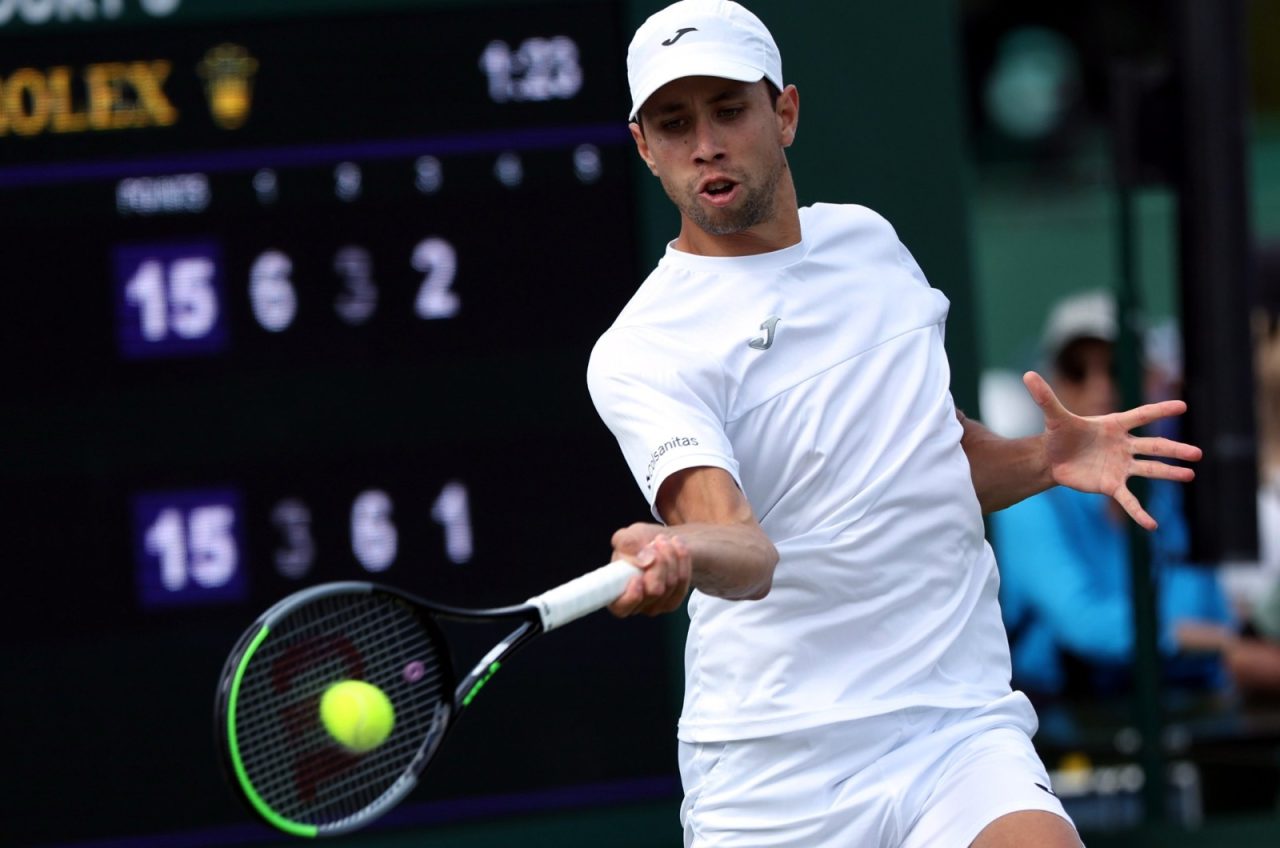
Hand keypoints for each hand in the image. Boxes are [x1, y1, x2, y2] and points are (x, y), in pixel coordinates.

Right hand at [607, 522, 691, 617]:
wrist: (660, 544)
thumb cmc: (637, 543)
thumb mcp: (626, 536)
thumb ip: (627, 544)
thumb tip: (643, 561)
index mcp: (614, 592)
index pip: (620, 607)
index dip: (631, 597)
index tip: (637, 578)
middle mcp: (634, 604)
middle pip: (653, 591)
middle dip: (659, 563)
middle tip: (657, 542)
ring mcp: (655, 606)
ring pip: (670, 585)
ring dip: (671, 557)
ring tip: (664, 541)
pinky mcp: (673, 601)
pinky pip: (683, 583)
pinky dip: (682, 561)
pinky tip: (677, 547)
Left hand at [1023, 370, 1202, 529]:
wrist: (1053, 459)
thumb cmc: (1060, 434)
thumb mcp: (1053, 416)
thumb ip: (1045, 397)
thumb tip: (1027, 374)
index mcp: (1114, 425)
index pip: (1141, 415)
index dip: (1159, 410)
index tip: (1182, 406)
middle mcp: (1123, 446)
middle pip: (1154, 446)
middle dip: (1174, 450)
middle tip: (1197, 453)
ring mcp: (1120, 466)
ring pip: (1149, 470)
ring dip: (1169, 473)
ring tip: (1190, 474)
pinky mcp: (1111, 485)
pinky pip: (1129, 500)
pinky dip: (1139, 513)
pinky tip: (1152, 526)